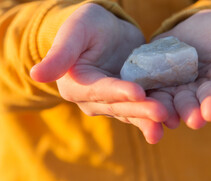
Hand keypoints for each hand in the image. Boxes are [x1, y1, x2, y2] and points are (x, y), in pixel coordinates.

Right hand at [30, 3, 168, 143]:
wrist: (104, 31)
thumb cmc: (85, 27)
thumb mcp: (74, 33)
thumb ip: (59, 54)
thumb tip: (36, 74)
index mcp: (77, 85)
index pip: (99, 90)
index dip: (118, 92)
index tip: (137, 92)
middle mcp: (94, 99)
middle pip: (119, 106)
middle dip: (141, 110)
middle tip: (162, 113)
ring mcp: (114, 102)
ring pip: (133, 112)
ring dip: (151, 118)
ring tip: (170, 122)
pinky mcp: (130, 100)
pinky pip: (144, 108)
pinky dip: (157, 114)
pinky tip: (174, 118)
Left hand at [151, 10, 210, 128]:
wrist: (186, 32)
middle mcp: (206, 89)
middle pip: (206, 100)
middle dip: (206, 108)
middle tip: (205, 115)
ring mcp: (183, 90)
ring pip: (182, 104)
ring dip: (181, 112)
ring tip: (177, 118)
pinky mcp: (162, 89)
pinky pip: (160, 99)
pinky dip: (158, 107)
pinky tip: (155, 115)